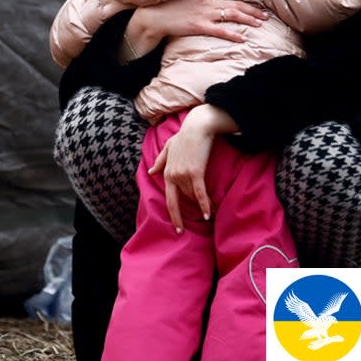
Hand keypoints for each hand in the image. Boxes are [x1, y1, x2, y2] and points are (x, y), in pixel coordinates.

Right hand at [123, 0, 269, 57]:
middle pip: (237, 3)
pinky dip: (233, 35)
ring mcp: (205, 13)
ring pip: (233, 15)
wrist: (155, 15)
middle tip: (267, 13)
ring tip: (261, 24)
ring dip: (249, 19)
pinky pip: (221, 31)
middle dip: (254, 8)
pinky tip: (243, 38)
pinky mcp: (199, 26)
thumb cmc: (171, 1)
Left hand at [148, 104, 238, 231]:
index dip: (173, 214)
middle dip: (182, 217)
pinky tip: (208, 214)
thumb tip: (151, 172)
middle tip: (183, 231)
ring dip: (201, 206)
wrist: (197, 128)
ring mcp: (183, 175)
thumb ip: (160, 161)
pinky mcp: (196, 173)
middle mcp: (173, 176)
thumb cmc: (184, 137)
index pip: (169, 198)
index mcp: (166, 172)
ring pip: (192, 196)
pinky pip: (200, 194)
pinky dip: (205, 204)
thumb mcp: (168, 148)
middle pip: (181, 200)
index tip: (177, 227)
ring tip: (210, 213)